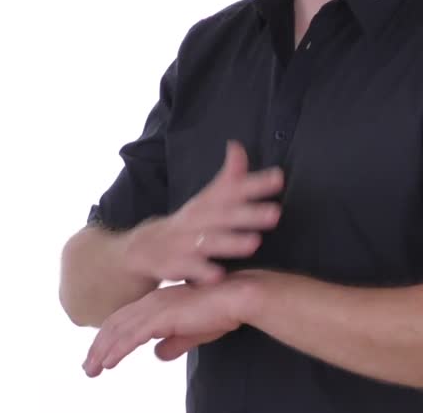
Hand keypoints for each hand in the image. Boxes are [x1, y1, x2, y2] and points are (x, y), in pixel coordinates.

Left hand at [82, 280, 247, 376]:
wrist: (237, 298)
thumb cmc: (221, 312)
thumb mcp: (192, 333)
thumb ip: (174, 343)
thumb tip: (159, 354)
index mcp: (158, 301)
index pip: (125, 320)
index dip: (110, 338)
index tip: (100, 356)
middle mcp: (152, 302)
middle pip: (115, 324)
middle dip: (99, 346)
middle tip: (88, 367)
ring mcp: (155, 308)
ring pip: (119, 331)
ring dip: (102, 351)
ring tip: (91, 369)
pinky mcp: (161, 317)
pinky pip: (132, 336)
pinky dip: (117, 350)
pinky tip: (107, 363)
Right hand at [122, 140, 282, 283]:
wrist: (143, 247)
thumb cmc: (188, 223)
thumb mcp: (206, 199)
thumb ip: (228, 177)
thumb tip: (237, 146)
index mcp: (206, 203)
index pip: (232, 189)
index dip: (254, 184)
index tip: (279, 177)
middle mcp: (196, 219)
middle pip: (223, 214)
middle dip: (249, 214)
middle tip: (276, 213)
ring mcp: (183, 242)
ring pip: (208, 241)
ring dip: (231, 242)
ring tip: (254, 243)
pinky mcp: (174, 264)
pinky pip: (189, 269)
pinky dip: (203, 273)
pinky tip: (219, 276)